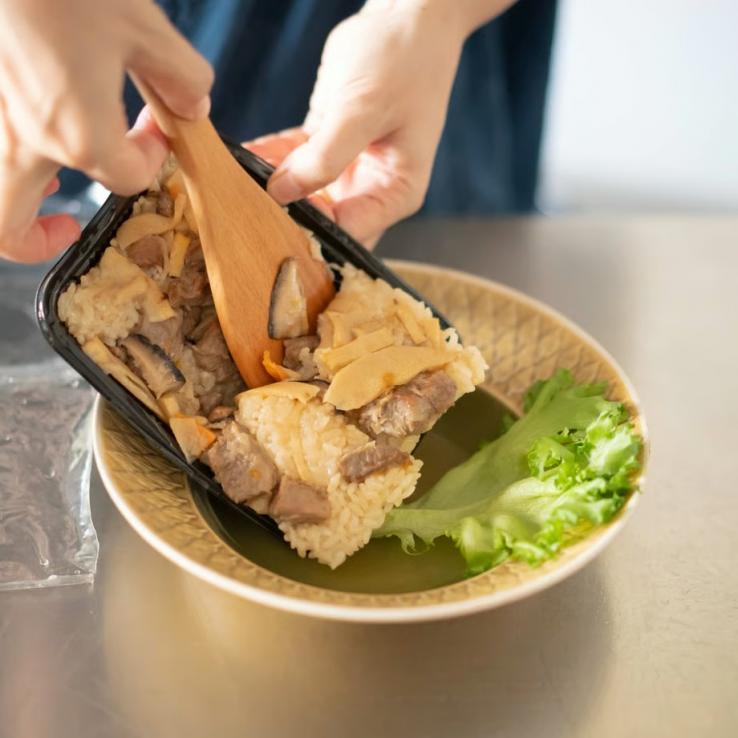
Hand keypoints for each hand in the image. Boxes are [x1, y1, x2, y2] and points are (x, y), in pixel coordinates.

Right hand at [0, 0, 212, 262]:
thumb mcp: (144, 27)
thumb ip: (183, 77)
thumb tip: (194, 104)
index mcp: (78, 138)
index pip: (127, 180)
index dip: (153, 159)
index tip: (159, 129)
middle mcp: (24, 142)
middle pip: (11, 230)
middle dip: (39, 239)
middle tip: (67, 226)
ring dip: (19, 201)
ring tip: (48, 184)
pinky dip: (12, 156)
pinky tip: (33, 130)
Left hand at [246, 1, 471, 247]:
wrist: (409, 16)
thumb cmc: (404, 61)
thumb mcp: (363, 109)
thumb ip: (324, 157)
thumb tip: (281, 193)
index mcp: (396, 193)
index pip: (349, 234)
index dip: (309, 236)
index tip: (269, 224)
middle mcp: (373, 189)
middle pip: (324, 223)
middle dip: (285, 219)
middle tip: (242, 210)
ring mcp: (350, 170)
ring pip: (303, 197)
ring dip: (270, 190)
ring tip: (233, 182)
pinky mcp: (329, 145)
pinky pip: (293, 162)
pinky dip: (269, 160)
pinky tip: (241, 157)